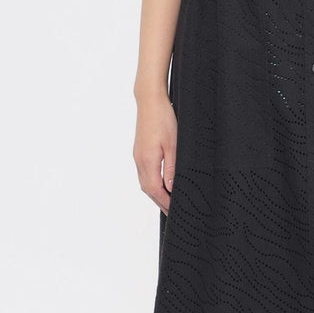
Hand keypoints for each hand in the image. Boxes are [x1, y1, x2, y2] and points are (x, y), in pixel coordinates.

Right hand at [134, 94, 177, 214]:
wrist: (149, 101)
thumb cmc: (163, 118)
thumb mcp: (173, 145)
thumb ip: (172, 169)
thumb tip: (172, 188)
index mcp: (148, 161)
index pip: (155, 190)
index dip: (165, 203)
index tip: (175, 211)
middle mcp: (140, 160)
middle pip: (148, 189)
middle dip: (160, 202)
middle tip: (173, 212)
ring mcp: (138, 156)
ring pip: (145, 182)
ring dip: (155, 194)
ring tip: (168, 201)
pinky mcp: (139, 151)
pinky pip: (144, 174)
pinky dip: (152, 183)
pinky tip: (160, 184)